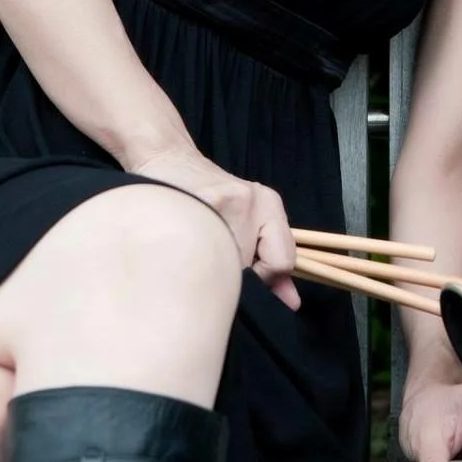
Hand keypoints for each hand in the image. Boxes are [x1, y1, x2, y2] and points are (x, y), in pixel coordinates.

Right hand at [126, 146, 300, 309]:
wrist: (169, 157)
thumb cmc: (209, 195)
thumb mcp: (247, 219)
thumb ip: (271, 260)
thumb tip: (291, 303)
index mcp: (268, 203)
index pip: (281, 262)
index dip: (262, 283)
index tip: (244, 284)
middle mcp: (249, 201)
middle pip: (250, 268)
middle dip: (232, 281)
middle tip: (213, 271)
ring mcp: (218, 203)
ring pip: (222, 265)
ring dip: (208, 273)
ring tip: (194, 259)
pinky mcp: (188, 206)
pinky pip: (195, 256)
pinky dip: (187, 264)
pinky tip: (178, 251)